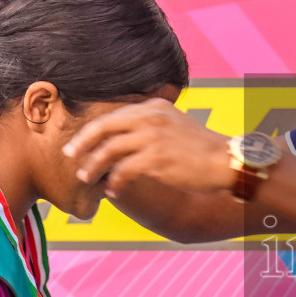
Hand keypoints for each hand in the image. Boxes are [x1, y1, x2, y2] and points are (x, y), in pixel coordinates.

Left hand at [64, 99, 235, 195]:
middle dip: (82, 143)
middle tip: (69, 156)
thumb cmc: (201, 148)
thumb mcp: (175, 124)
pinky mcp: (156, 159)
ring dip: (93, 165)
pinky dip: (114, 182)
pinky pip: (123, 171)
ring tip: (86, 177)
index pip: (114, 116)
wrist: (225, 160)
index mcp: (154, 106)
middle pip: (104, 128)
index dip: (92, 130)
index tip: (79, 142)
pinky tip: (112, 190)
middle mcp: (150, 117)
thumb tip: (125, 138)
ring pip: (109, 151)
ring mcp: (152, 137)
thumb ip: (151, 125)